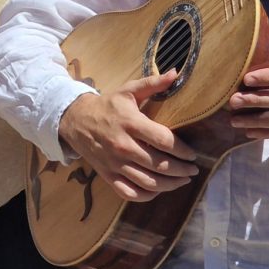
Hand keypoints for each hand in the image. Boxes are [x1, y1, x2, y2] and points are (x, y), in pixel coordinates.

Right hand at [58, 72, 198, 201]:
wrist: (75, 120)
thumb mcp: (128, 90)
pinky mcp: (108, 176)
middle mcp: (123, 146)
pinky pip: (130, 192)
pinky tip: (158, 189)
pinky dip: (147, 195)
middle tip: (193, 170)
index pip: (164, 141)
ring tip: (183, 180)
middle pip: (160, 165)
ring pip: (149, 182)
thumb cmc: (107, 105)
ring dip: (171, 185)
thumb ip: (153, 84)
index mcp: (130, 123)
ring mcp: (115, 164)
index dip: (183, 151)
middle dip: (182, 170)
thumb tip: (176, 73)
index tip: (193, 154)